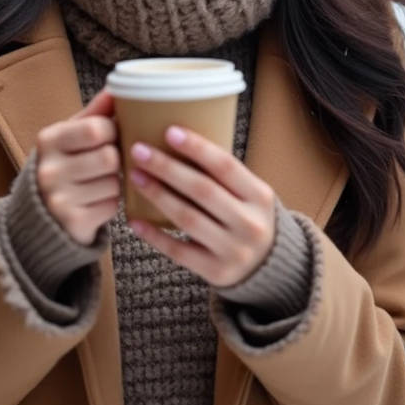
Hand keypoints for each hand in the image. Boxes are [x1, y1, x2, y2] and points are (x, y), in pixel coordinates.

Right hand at [35, 89, 121, 246]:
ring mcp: (59, 199)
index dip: (113, 131)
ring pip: (114, 183)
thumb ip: (94, 113)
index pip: (96, 129)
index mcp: (48, 140)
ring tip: (101, 181)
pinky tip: (97, 200)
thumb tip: (116, 86)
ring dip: (115, 182)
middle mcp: (49, 170)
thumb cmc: (64, 164)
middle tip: (109, 160)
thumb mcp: (71, 135)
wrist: (39, 214)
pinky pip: (113, 206)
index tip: (111, 135)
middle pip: (109, 157)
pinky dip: (112, 202)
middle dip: (116, 158)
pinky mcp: (73, 223)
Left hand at [127, 125, 275, 288]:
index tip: (170, 132)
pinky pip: (178, 251)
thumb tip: (177, 141)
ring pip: (187, 218)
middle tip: (139, 151)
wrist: (270, 268)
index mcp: (260, 196)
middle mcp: (249, 223)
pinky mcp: (216, 272)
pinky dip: (155, 235)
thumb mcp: (250, 195)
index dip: (197, 148)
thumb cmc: (248, 217)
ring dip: (157, 195)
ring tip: (136, 177)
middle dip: (167, 168)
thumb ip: (224, 176)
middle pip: (202, 190)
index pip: (226, 166)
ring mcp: (234, 250)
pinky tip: (135, 220)